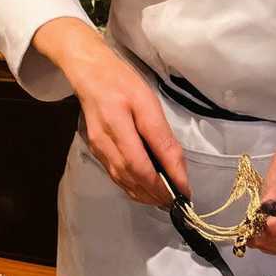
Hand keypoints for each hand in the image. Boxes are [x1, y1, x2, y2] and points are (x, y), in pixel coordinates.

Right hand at [42, 22, 189, 206]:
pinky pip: (115, 174)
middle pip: (132, 176)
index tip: (185, 191)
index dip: (165, 179)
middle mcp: (105, 141)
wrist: (90, 74)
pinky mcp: (96, 150)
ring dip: (144, 194)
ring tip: (165, 200)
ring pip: (122, 179)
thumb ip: (160, 132)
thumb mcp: (147, 100)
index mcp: (118, 123)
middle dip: (156, 193)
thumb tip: (175, 162)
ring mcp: (98, 148)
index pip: (144, 161)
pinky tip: (145, 189)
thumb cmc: (123, 82)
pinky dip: (132, 186)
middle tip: (178, 202)